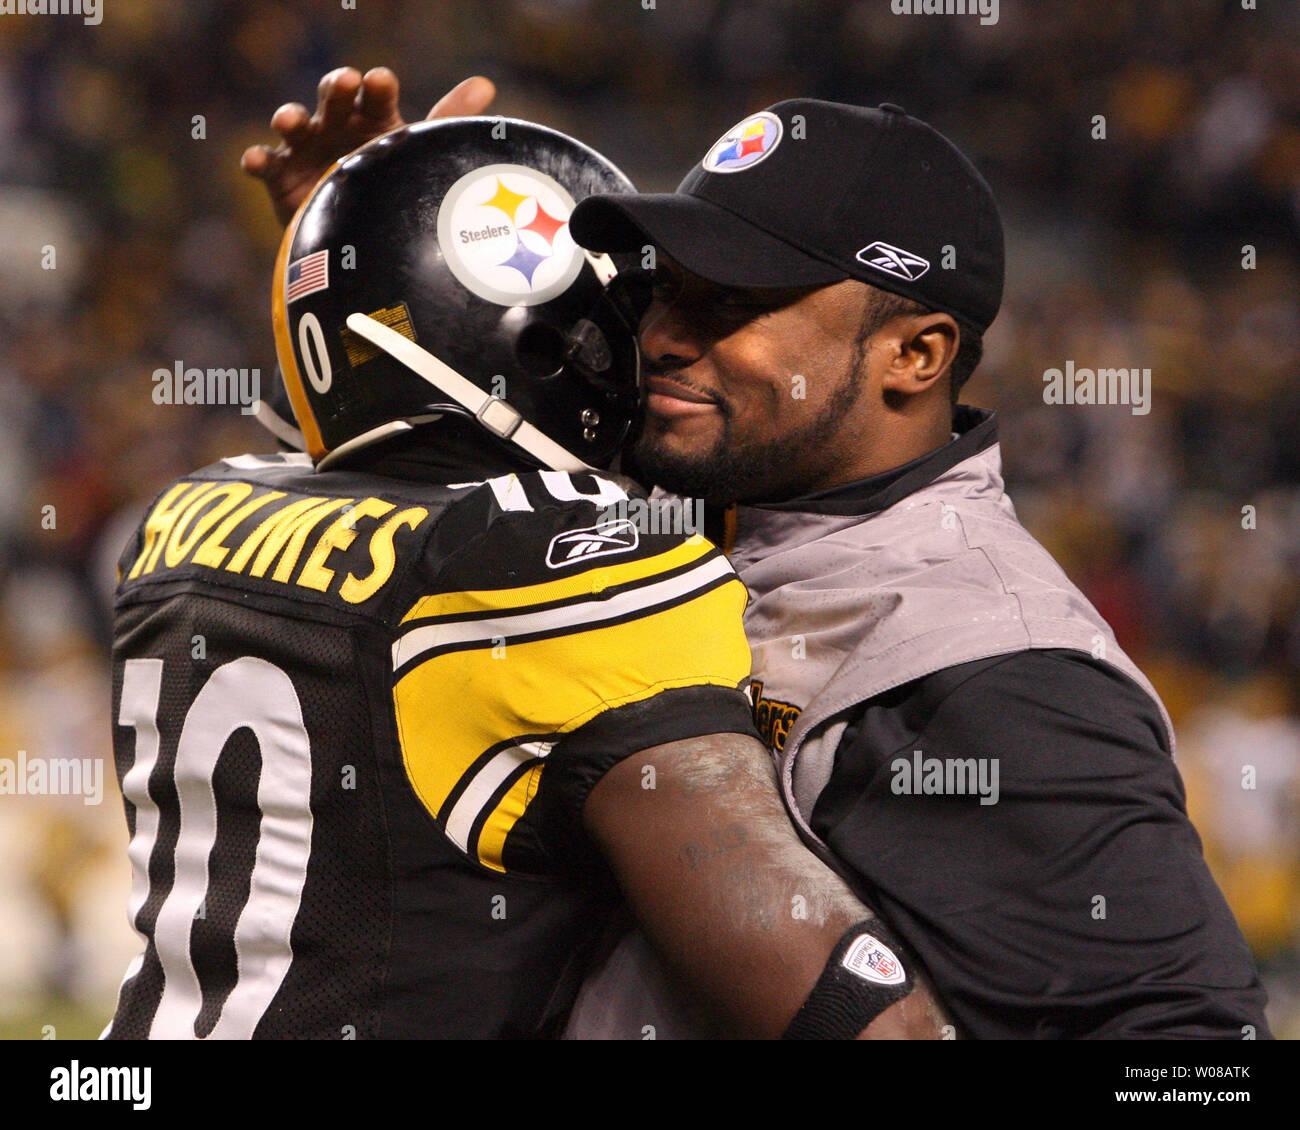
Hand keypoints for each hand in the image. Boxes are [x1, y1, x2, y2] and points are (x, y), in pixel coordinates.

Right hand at [241, 67, 496, 225]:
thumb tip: (485, 84)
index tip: (381, 82)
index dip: (376, 87)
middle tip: (344, 83)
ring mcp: (307, 149)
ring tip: (289, 120)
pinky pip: (264, 164)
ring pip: (294, 124)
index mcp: (374, 119)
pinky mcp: (281, 176)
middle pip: (333, 99)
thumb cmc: (395, 186)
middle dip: (335, 87)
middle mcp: (339, 126)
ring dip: (288, 116)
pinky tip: (255, 160)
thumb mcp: (422, 152)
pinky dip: (256, 159)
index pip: (376, 95)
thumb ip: (450, 118)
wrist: (366, 242)